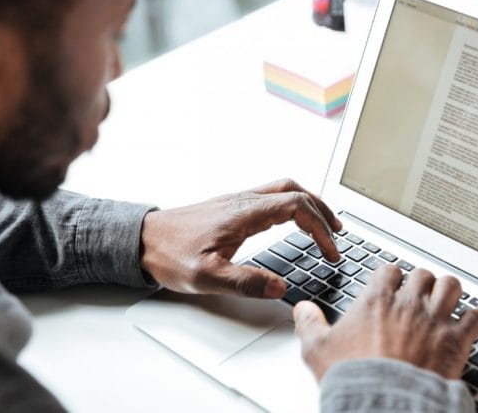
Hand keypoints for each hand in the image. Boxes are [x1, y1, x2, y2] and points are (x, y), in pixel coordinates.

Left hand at [139, 179, 341, 298]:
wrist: (140, 240)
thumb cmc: (168, 254)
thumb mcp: (206, 276)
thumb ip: (245, 282)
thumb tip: (280, 288)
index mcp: (244, 212)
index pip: (297, 206)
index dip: (320, 228)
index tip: (330, 251)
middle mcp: (243, 200)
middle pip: (295, 190)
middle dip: (322, 210)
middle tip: (338, 232)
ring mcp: (237, 201)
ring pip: (283, 190)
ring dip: (308, 204)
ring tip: (323, 225)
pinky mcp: (230, 208)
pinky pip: (270, 197)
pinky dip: (291, 206)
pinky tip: (291, 223)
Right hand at [294, 265, 477, 380]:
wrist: (385, 401)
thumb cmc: (354, 377)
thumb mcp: (317, 350)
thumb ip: (309, 325)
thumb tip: (302, 310)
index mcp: (377, 300)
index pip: (388, 271)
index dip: (391, 275)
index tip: (392, 281)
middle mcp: (408, 303)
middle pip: (422, 275)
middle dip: (422, 282)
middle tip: (420, 291)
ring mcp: (435, 319)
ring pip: (451, 286)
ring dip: (450, 290)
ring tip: (449, 295)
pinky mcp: (457, 340)